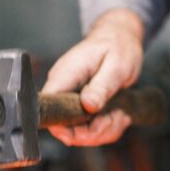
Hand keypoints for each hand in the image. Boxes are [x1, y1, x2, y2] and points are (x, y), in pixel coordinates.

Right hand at [42, 8, 144, 146]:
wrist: (120, 38)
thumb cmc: (117, 46)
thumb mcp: (116, 66)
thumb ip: (101, 87)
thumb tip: (87, 106)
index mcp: (65, 76)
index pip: (48, 108)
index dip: (64, 127)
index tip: (91, 128)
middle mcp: (64, 89)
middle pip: (65, 128)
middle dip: (94, 131)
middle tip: (116, 118)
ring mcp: (71, 99)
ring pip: (80, 132)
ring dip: (104, 129)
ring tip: (120, 114)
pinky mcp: (81, 106)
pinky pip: (91, 128)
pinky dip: (107, 127)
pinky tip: (119, 114)